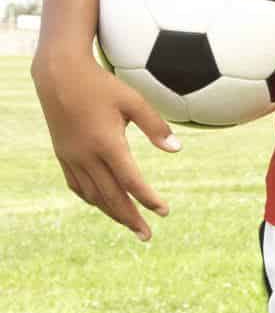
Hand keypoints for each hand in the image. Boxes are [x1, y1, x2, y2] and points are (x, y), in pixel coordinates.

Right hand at [33, 58, 178, 239]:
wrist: (60, 76)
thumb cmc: (102, 85)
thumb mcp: (134, 100)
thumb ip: (156, 126)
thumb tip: (177, 150)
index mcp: (107, 143)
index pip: (131, 181)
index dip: (148, 199)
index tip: (164, 212)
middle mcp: (86, 156)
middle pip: (111, 197)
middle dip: (130, 219)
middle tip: (148, 236)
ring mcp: (72, 158)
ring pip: (93, 195)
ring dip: (112, 213)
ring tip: (131, 226)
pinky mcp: (63, 155)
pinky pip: (78, 186)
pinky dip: (93, 199)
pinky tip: (105, 205)